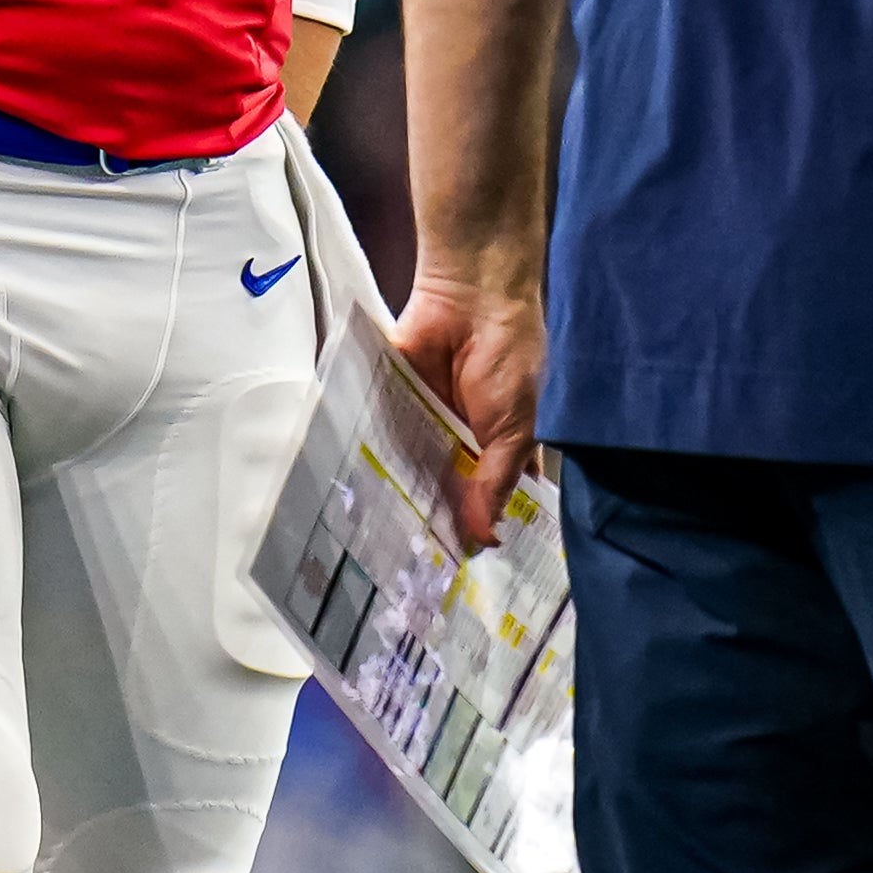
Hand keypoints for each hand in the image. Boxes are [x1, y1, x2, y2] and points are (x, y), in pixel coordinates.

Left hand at [389, 276, 543, 551]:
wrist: (471, 295)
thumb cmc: (509, 358)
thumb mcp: (515, 427)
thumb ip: (496, 482)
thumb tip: (486, 540)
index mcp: (503, 447)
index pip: (492, 499)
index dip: (482, 530)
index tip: (466, 577)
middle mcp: (464, 440)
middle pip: (447, 492)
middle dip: (435, 524)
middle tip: (415, 577)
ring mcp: (427, 424)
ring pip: (411, 472)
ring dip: (399, 500)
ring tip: (380, 551)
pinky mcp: (393, 404)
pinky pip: (380, 440)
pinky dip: (371, 464)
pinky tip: (357, 503)